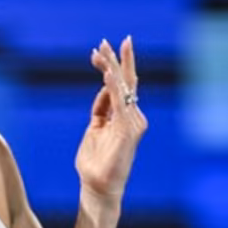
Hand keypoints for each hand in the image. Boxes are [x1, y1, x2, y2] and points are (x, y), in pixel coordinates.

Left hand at [75, 35, 148, 200]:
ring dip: (111, 68)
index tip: (98, 51)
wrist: (99, 188)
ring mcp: (132, 124)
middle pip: (127, 82)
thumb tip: (104, 89)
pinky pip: (119, 103)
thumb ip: (100, 110)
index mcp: (124, 117)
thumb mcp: (94, 129)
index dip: (110, 67)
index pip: (121, 86)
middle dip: (117, 60)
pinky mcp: (127, 131)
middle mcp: (133, 118)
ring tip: (102, 50)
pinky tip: (106, 73)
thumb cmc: (95, 164)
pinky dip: (112, 87)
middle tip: (108, 40)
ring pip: (123, 89)